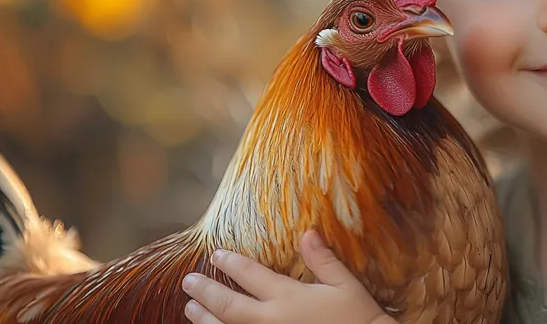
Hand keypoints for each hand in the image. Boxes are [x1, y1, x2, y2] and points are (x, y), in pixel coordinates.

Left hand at [181, 230, 395, 323]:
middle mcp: (271, 319)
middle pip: (228, 305)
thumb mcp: (345, 285)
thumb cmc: (357, 317)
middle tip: (188, 282)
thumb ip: (323, 260)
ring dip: (205, 318)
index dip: (231, 263)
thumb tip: (307, 232)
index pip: (250, 275)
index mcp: (288, 297)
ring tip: (190, 308)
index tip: (216, 254)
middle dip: (206, 291)